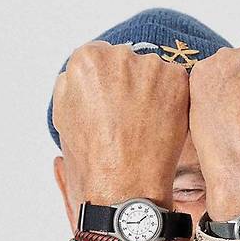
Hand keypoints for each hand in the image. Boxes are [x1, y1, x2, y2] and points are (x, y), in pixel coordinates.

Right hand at [52, 41, 189, 207]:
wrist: (124, 185)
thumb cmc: (92, 158)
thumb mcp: (63, 115)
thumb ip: (72, 84)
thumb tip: (84, 75)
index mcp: (85, 60)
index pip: (99, 58)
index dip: (105, 85)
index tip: (110, 105)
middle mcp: (118, 55)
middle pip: (126, 61)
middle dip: (127, 84)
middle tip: (127, 118)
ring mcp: (150, 66)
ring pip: (151, 71)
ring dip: (150, 91)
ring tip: (144, 125)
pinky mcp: (176, 80)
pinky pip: (174, 83)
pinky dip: (171, 101)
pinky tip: (160, 124)